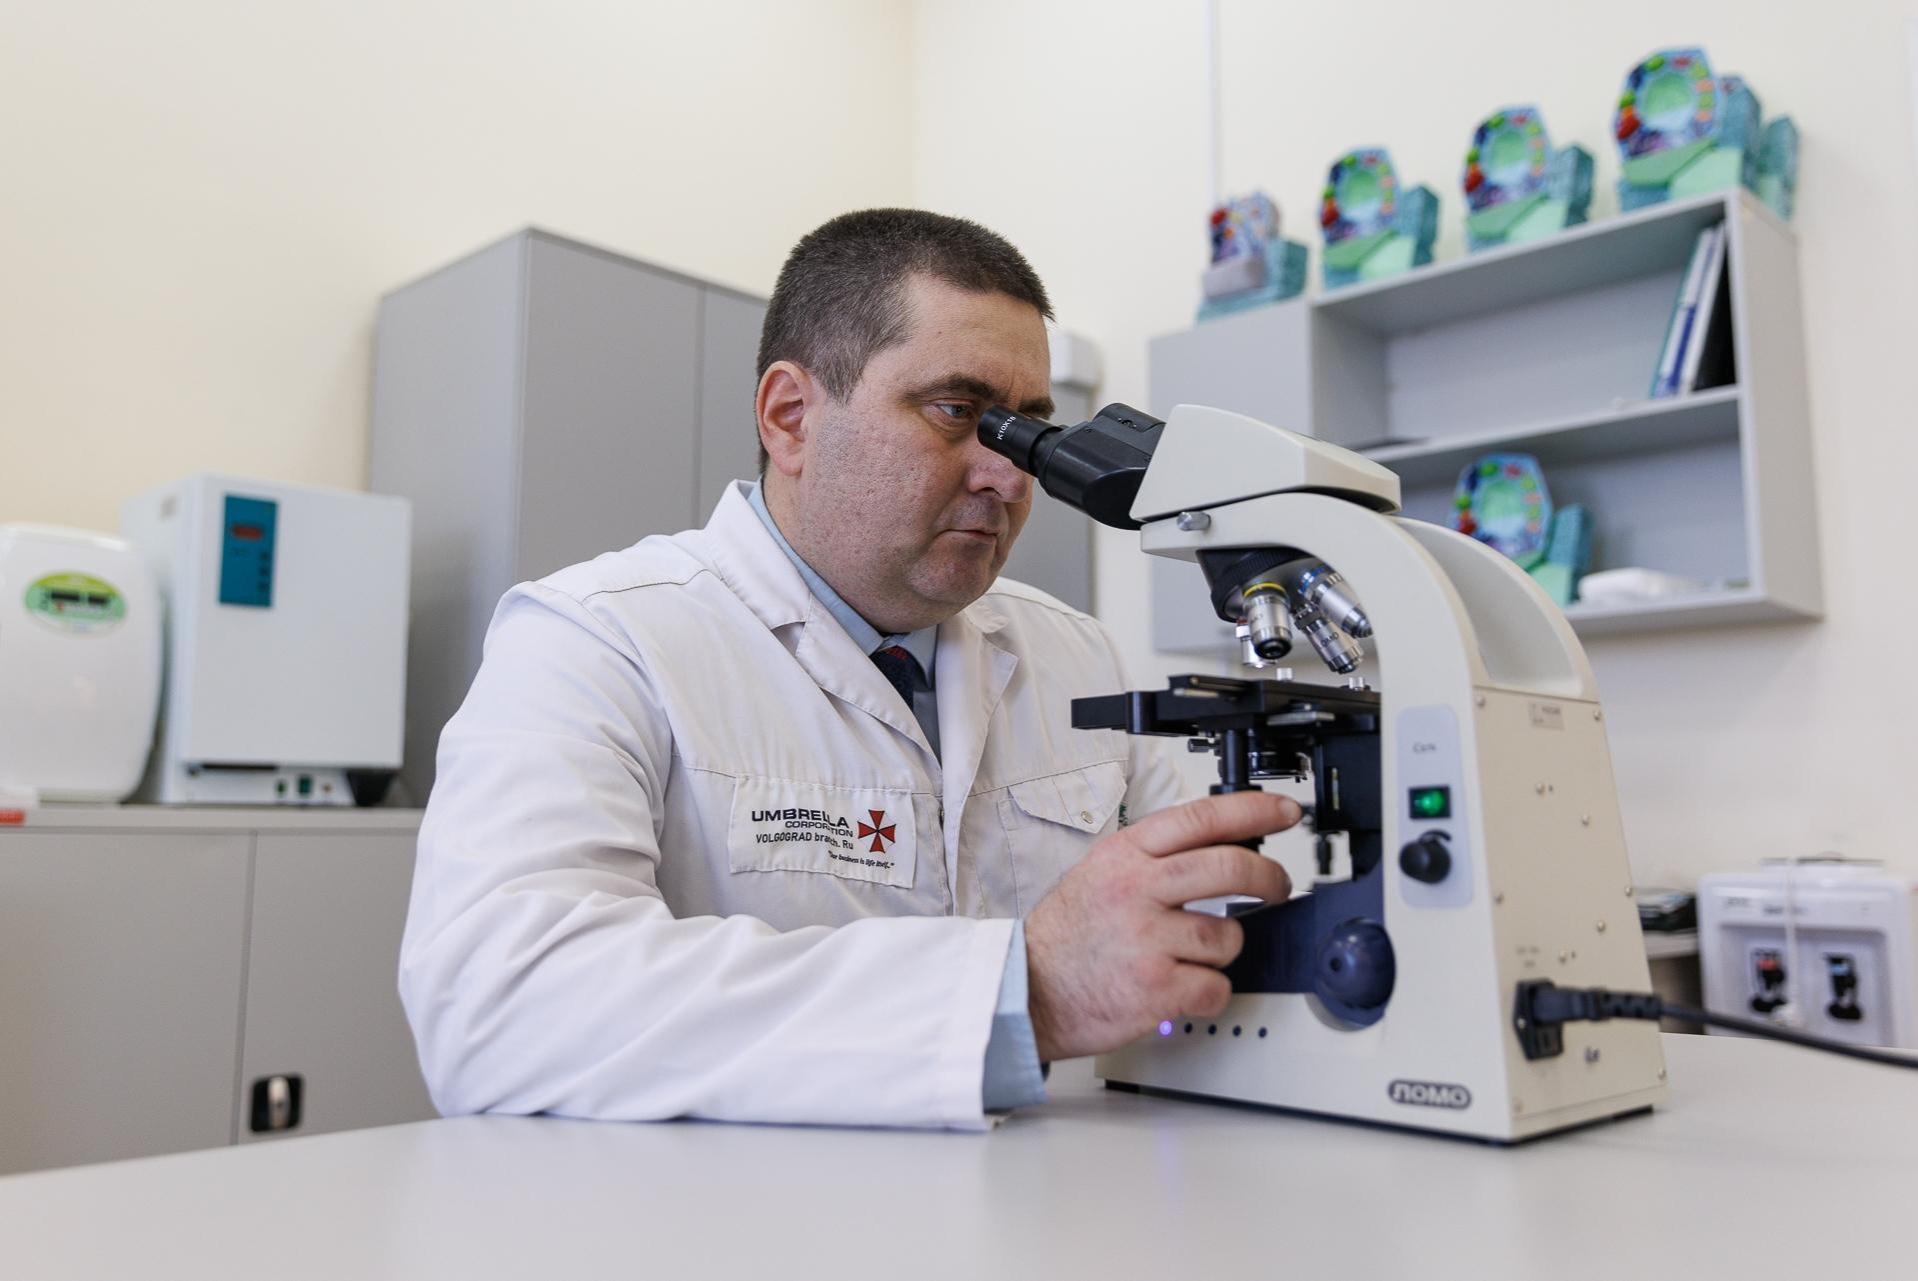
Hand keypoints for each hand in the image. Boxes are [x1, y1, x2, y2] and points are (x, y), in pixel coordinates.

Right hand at [1023, 790, 1300, 1061]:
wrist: (1028, 989)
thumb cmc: (1066, 936)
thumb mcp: (1099, 872)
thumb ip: (1154, 859)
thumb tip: (1220, 849)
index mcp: (1126, 856)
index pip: (1202, 818)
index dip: (1253, 811)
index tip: (1284, 813)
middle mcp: (1137, 890)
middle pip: (1230, 868)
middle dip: (1269, 877)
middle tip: (1276, 886)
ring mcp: (1147, 939)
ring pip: (1228, 937)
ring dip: (1223, 950)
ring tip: (1193, 955)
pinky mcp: (1155, 988)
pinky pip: (1215, 986)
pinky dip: (1209, 993)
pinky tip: (1184, 988)